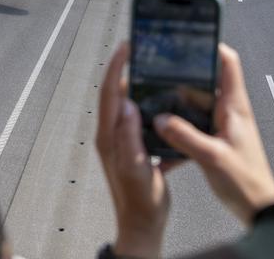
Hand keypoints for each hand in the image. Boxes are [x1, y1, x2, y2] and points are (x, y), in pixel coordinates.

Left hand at [96, 44, 178, 257]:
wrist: (143, 226)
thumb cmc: (140, 202)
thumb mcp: (136, 168)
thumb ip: (129, 137)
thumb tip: (126, 105)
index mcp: (110, 137)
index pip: (109, 93)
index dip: (116, 67)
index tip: (127, 46)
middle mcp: (112, 135)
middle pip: (116, 94)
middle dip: (127, 70)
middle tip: (143, 51)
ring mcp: (121, 142)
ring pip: (129, 105)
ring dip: (140, 87)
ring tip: (155, 72)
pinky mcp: (133, 149)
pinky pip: (138, 121)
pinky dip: (149, 108)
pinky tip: (164, 106)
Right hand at [154, 44, 273, 224]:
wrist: (259, 209)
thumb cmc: (246, 182)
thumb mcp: (212, 158)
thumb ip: (185, 136)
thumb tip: (160, 119)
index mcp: (235, 107)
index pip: (228, 63)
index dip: (212, 46)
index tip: (189, 40)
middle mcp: (230, 112)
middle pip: (207, 80)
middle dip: (184, 75)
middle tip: (160, 71)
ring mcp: (223, 126)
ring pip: (197, 104)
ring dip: (178, 103)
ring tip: (155, 101)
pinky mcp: (217, 142)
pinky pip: (194, 126)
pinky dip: (179, 128)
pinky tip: (163, 138)